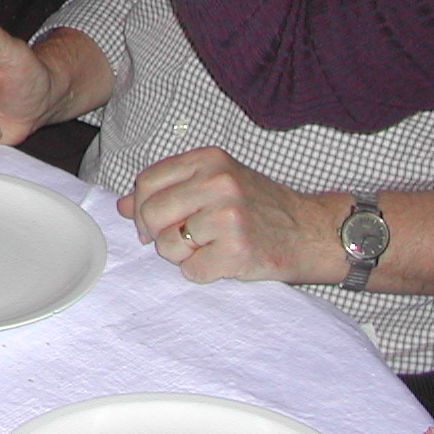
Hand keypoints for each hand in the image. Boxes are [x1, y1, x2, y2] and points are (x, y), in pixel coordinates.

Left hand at [118, 147, 341, 282]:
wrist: (311, 232)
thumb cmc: (260, 207)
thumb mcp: (216, 184)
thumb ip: (170, 189)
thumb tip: (122, 206)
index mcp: (209, 160)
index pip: (147, 181)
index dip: (139, 207)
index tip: (149, 223)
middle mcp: (218, 183)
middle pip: (152, 213)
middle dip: (156, 234)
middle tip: (177, 241)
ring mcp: (229, 217)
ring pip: (168, 245)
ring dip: (180, 256)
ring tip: (206, 249)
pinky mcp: (238, 250)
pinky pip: (192, 271)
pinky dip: (201, 272)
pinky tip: (222, 262)